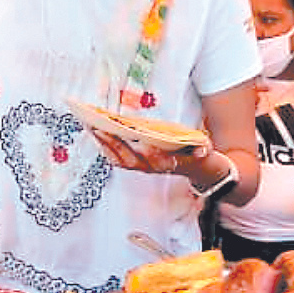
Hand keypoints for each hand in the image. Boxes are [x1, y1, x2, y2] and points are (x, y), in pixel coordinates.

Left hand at [92, 130, 209, 177]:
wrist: (194, 168)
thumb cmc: (196, 153)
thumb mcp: (203, 149)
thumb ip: (203, 149)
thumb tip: (202, 151)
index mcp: (165, 163)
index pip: (149, 158)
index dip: (139, 149)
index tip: (127, 137)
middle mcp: (150, 167)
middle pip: (126, 158)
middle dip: (111, 142)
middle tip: (97, 126)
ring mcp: (140, 166)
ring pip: (117, 159)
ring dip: (103, 144)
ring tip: (90, 125)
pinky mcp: (133, 163)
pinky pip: (115, 158)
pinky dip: (104, 146)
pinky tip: (95, 132)